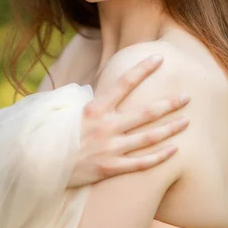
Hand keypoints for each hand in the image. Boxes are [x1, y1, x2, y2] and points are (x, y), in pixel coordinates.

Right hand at [67, 55, 189, 187]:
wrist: (39, 166)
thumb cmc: (54, 134)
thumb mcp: (66, 109)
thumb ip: (86, 98)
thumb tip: (98, 86)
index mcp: (94, 108)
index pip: (124, 83)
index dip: (143, 69)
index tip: (159, 58)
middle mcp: (105, 126)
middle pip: (145, 112)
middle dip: (169, 103)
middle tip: (188, 96)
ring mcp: (109, 148)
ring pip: (148, 137)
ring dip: (170, 129)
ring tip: (187, 121)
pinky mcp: (110, 169)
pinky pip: (140, 163)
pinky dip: (159, 157)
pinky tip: (174, 150)